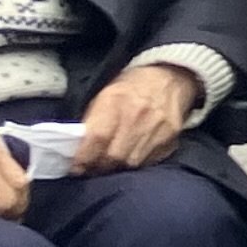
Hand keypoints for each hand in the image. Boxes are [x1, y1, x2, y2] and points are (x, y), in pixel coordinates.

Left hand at [73, 63, 201, 172]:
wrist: (170, 77)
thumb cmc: (131, 87)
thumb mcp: (104, 94)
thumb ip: (92, 121)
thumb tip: (77, 149)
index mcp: (115, 100)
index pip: (97, 137)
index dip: (84, 157)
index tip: (76, 168)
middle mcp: (137, 114)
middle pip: (114, 156)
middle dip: (99, 167)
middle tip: (92, 168)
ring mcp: (157, 127)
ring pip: (131, 164)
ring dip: (118, 168)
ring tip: (111, 164)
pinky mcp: (170, 137)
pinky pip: (148, 161)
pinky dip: (136, 164)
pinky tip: (130, 156)